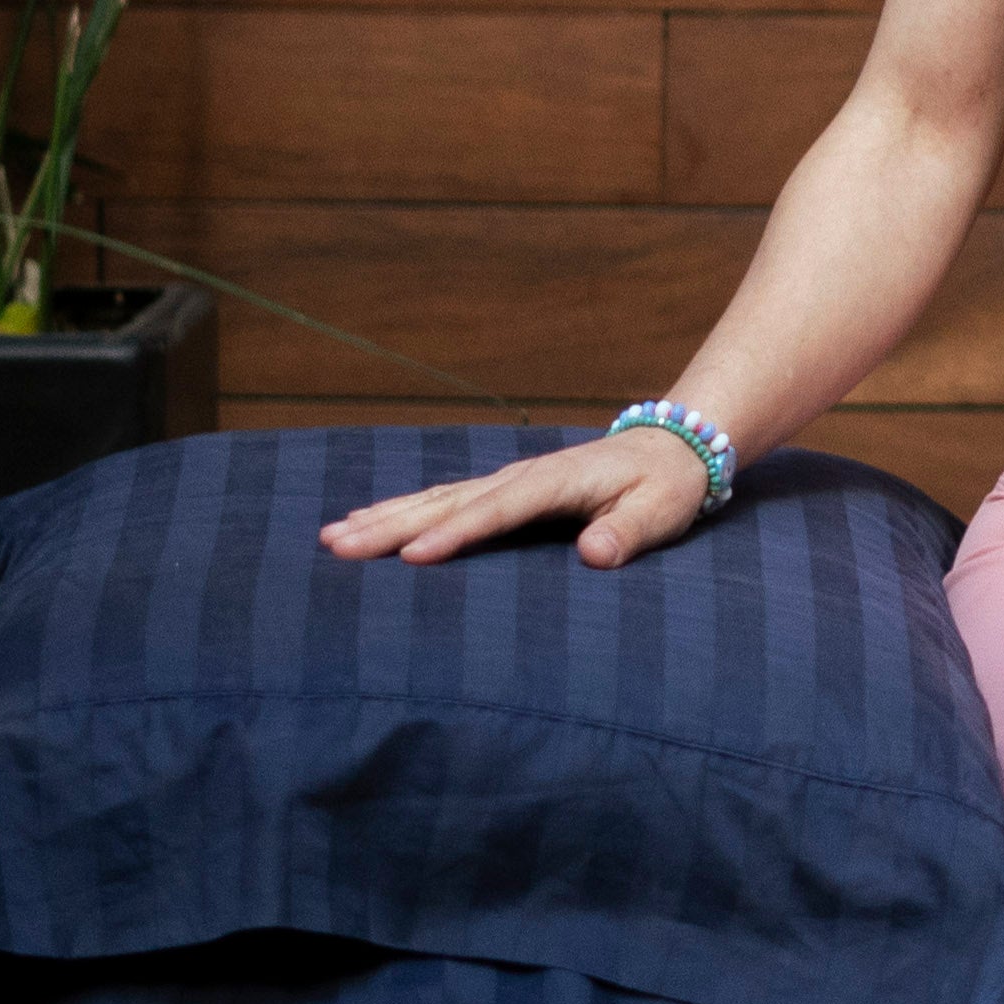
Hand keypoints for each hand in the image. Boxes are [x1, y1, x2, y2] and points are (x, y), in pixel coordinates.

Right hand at [317, 427, 712, 568]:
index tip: (411, 557)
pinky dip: (403, 510)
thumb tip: (595, 555)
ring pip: (436, 498)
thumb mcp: (661, 511)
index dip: (454, 534)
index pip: (497, 511)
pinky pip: (444, 500)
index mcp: (556, 482)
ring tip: (333, 536)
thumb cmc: (666, 486)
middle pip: (448, 502)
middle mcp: (521, 476)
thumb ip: (629, 533)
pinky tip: (367, 522)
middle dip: (392, 525)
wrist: (670, 446)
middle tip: (337, 547)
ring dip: (385, 516)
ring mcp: (508, 481)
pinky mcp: (503, 490)